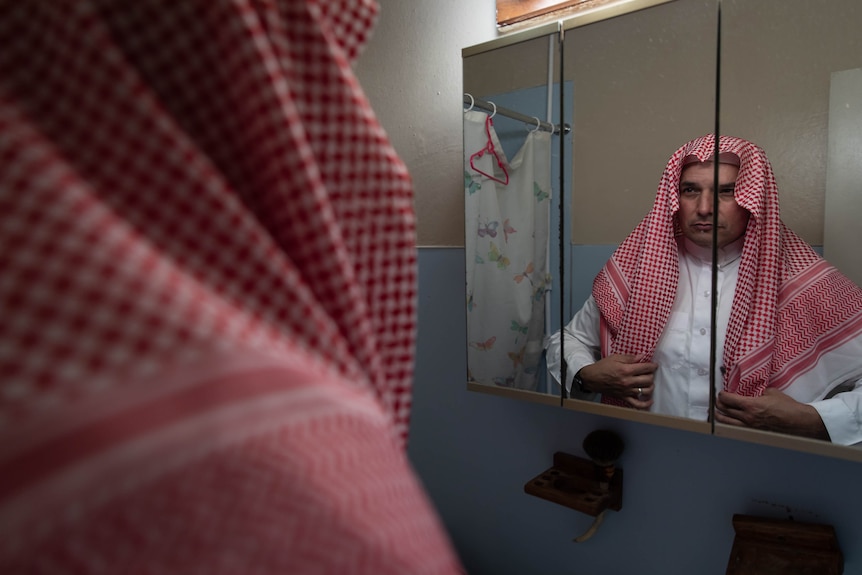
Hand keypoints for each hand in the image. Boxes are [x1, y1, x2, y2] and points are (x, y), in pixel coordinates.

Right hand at [578, 354, 657, 409]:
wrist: (592, 379)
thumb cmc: (602, 367)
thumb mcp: (615, 358)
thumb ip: (629, 358)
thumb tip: (642, 356)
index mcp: (626, 370)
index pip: (645, 368)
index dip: (652, 366)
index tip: (654, 365)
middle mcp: (628, 382)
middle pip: (648, 379)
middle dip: (651, 375)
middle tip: (649, 372)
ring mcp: (627, 391)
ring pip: (646, 391)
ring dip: (650, 386)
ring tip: (648, 382)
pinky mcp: (624, 398)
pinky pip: (637, 404)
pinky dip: (646, 404)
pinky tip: (650, 400)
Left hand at [715, 388, 829, 440]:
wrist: (799, 422)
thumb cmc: (787, 407)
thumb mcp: (771, 392)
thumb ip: (758, 391)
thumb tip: (752, 391)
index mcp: (751, 405)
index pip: (727, 399)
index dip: (721, 394)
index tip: (721, 392)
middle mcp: (747, 417)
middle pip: (723, 410)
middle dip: (718, 403)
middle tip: (718, 399)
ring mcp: (750, 427)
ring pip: (726, 422)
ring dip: (719, 415)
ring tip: (718, 411)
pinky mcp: (754, 432)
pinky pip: (736, 428)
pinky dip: (730, 423)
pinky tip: (729, 420)